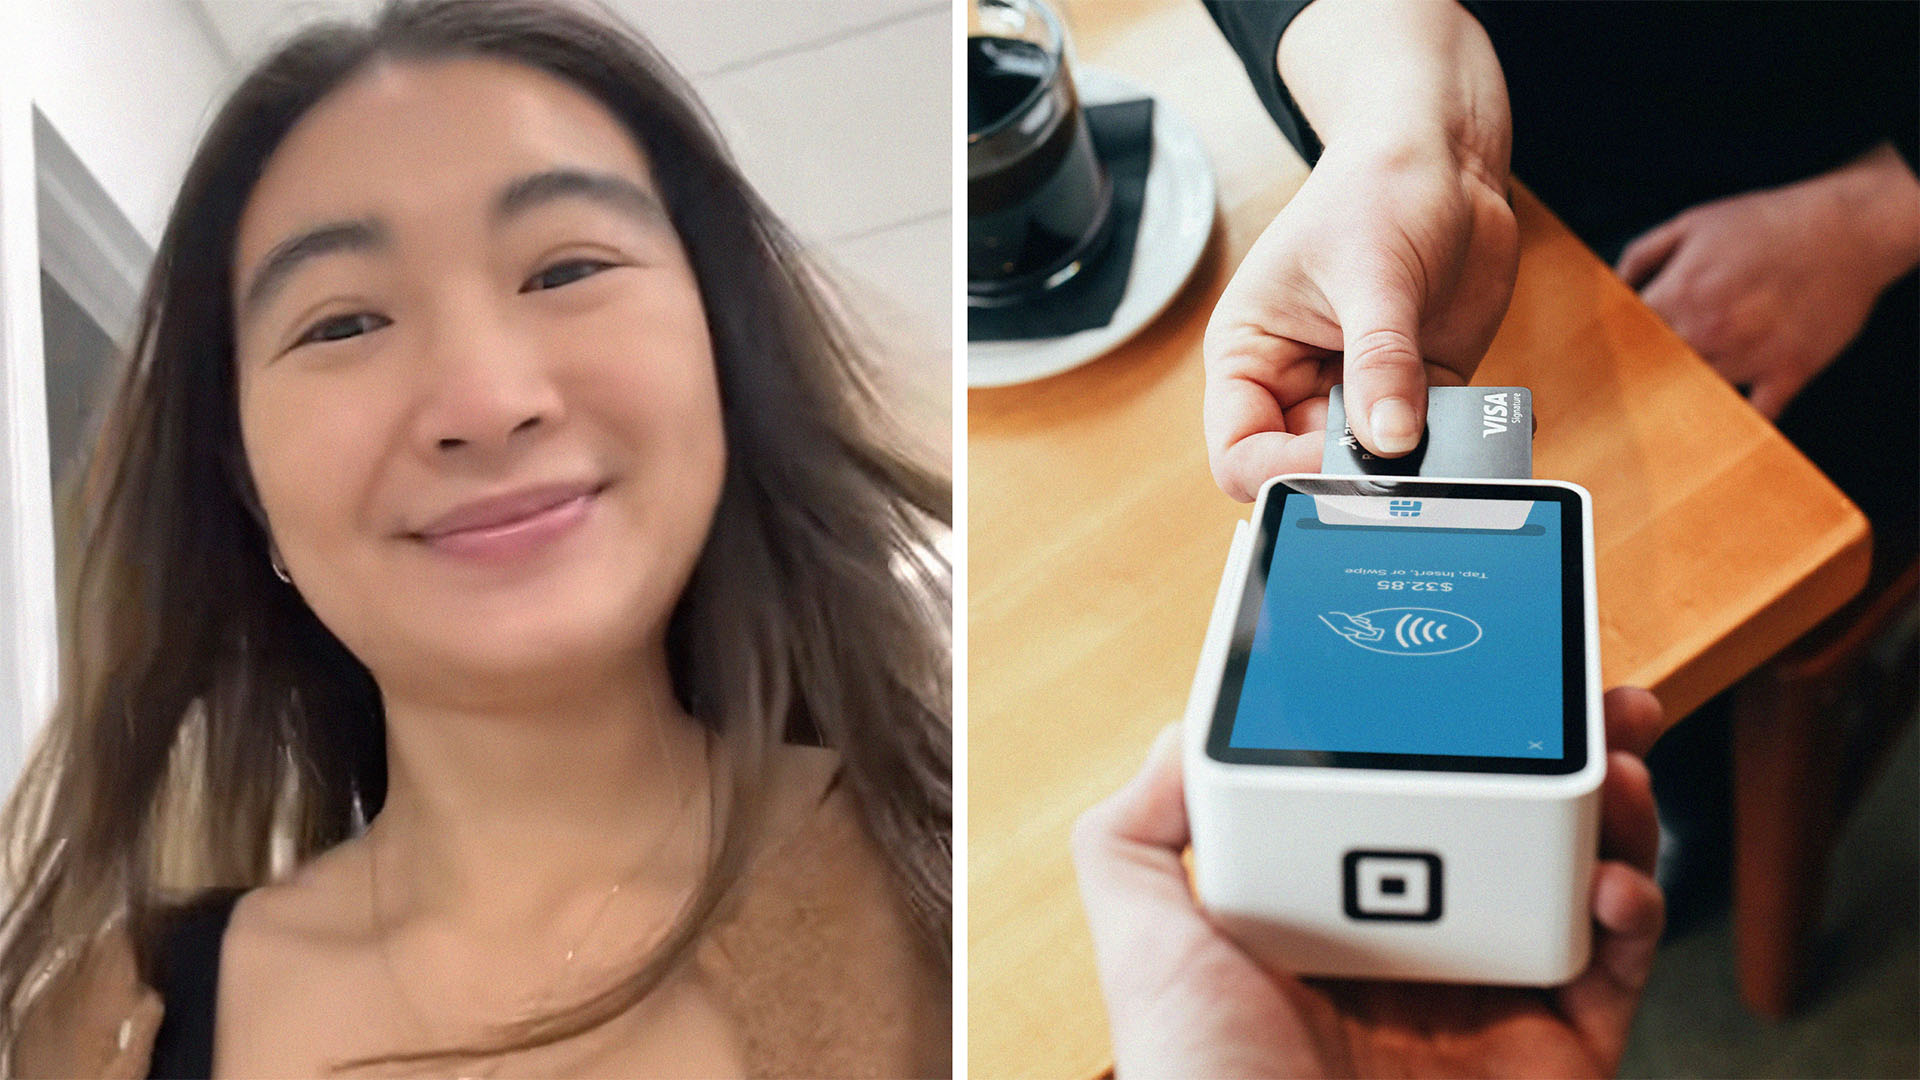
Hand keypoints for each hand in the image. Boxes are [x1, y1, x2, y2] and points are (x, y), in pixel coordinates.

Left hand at [1071, 687, 1665, 1079]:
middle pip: (1509, 825)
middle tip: (1596, 696)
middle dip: (1563, 750)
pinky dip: (1639, 911)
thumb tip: (1182, 729)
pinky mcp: (1558, 1055)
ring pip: (1580, 879)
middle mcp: (1414, 950)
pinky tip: (1614, 880)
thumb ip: (1142, 830)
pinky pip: (1620, 970)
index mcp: (1324, 913)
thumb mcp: (1142, 939)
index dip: (1447, 733)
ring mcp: (1491, 1002)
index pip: (1400, 797)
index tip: (1474, 671)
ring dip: (1615, 809)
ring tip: (1616, 764)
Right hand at [1202, 138, 1518, 500]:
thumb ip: (1380, 361)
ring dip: (1413, 464)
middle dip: (1356, 473)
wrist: (1444, 156)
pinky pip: (1433, 442)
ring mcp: (1360, 389)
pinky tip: (1486, 425)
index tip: (1340, 460)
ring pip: (1375, 465)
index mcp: (1251, 355)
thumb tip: (1391, 443)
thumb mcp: (1372, 273)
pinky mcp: (1418, 389)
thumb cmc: (1377, 188)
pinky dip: (1461, 445)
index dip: (1282, 471)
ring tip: (1451, 435)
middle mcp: (1297, 382)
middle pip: (1309, 468)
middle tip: (1407, 459)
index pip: (1240, 452)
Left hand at [1617, 142, 1919, 419]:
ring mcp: (1751, 355)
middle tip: (1633, 387)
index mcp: (1679, 294)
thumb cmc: (1767, 222)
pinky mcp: (1789, 372)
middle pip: (1656, 373)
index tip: (1608, 358)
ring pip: (1698, 395)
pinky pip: (1755, 415)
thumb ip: (1641, 256)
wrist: (1849, 227)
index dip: (1615, 348)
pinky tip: (1721, 424)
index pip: (1626, 338)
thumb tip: (1612, 290)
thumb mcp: (1691, 223)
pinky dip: (1738, 423)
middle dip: (1644, 376)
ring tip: (1672, 405)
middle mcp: (1709, 331)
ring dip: (1685, 397)